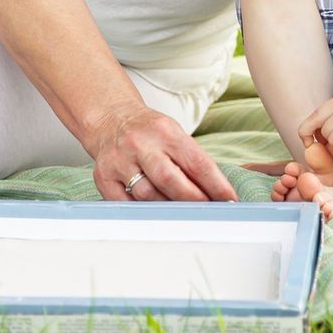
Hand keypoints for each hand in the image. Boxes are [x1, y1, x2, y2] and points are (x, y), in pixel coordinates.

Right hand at [87, 102, 236, 202]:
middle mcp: (139, 143)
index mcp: (164, 131)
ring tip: (181, 212)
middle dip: (193, 200)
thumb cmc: (150, 133)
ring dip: (168, 208)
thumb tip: (217, 194)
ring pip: (147, 195)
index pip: (196, 162)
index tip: (229, 200)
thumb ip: (192, 161)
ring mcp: (119, 160)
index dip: (216, 185)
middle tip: (207, 211)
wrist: (110, 120)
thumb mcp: (174, 135)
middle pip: (170, 180)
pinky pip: (126, 204)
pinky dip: (142, 211)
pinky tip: (153, 210)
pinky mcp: (103, 177)